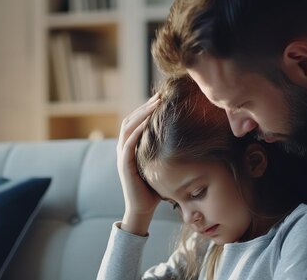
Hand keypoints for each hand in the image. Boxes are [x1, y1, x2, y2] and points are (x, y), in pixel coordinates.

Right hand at [116, 94, 161, 235]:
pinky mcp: (124, 165)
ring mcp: (122, 156)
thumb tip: (184, 139)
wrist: (142, 210)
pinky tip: (147, 122)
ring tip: (155, 103)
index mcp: (131, 147)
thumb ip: (163, 152)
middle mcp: (123, 148)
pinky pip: (129, 143)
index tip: (161, 98)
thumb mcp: (159, 165)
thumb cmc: (154, 189)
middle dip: (145, 106)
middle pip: (131, 119)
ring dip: (141, 114)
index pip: (135, 121)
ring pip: (128, 127)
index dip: (146, 108)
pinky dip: (137, 131)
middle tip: (160, 95)